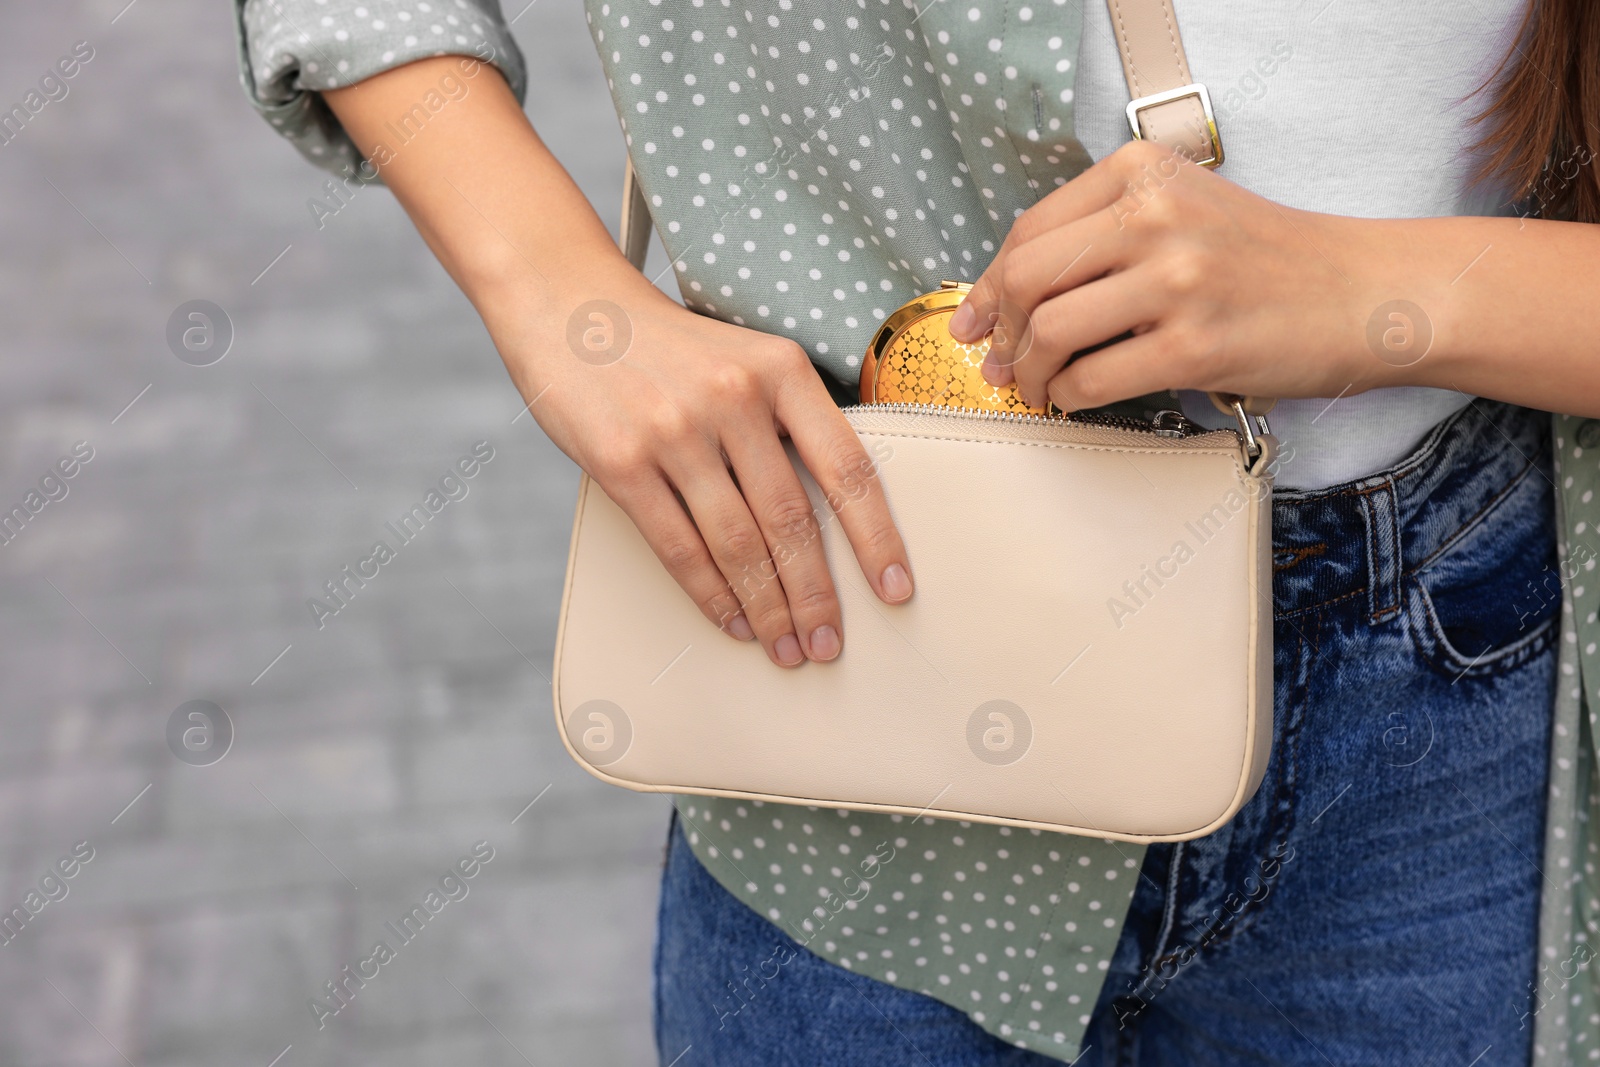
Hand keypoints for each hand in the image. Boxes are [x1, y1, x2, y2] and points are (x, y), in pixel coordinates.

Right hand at [486, 269, 913, 668]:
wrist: (569, 306)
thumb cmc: (672, 347)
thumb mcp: (747, 358)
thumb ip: (790, 421)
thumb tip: (838, 515)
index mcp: (781, 369)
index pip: (847, 467)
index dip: (877, 538)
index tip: (896, 590)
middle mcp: (734, 397)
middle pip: (792, 520)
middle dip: (816, 596)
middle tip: (827, 645)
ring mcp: (674, 430)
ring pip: (738, 544)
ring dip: (768, 608)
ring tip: (785, 647)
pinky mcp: (621, 462)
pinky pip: (678, 547)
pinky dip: (711, 595)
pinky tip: (732, 621)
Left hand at [949, 140, 1383, 411]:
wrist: (1364, 291)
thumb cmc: (1270, 258)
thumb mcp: (1185, 208)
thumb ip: (1106, 233)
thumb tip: (1008, 293)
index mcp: (1143, 174)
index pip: (1030, 231)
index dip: (989, 286)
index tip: (974, 322)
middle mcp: (1154, 217)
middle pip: (1026, 278)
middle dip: (998, 332)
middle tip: (999, 365)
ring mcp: (1175, 281)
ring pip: (1050, 331)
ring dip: (1028, 373)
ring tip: (1036, 389)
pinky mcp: (1193, 345)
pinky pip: (1091, 379)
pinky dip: (1067, 397)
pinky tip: (1074, 399)